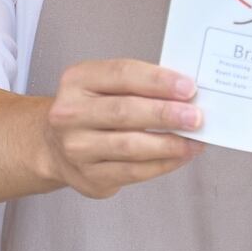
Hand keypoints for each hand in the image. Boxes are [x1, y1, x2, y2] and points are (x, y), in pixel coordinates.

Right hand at [38, 58, 203, 198]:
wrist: (55, 147)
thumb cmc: (91, 111)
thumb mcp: (103, 86)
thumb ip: (138, 85)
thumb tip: (185, 95)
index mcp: (77, 80)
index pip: (121, 74)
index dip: (158, 80)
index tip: (188, 87)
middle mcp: (70, 113)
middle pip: (125, 111)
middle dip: (166, 114)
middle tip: (196, 117)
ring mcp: (77, 147)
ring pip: (130, 146)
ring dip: (169, 143)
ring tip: (195, 141)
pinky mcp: (90, 176)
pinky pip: (133, 171)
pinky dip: (163, 163)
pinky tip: (180, 156)